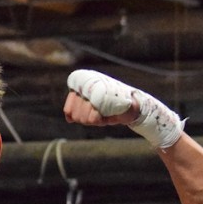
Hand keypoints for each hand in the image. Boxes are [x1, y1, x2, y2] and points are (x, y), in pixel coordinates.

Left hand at [65, 69, 184, 148]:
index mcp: (82, 82)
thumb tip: (68, 118)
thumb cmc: (110, 107)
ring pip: (83, 118)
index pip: (68, 109)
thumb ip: (78, 110)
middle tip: (99, 113)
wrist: (134, 106)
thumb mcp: (91, 109)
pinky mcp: (103, 98)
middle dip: (87, 119)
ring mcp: (95, 90)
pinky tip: (108, 114)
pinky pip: (93, 118)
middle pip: (76, 115)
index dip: (76, 116)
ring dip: (94, 120)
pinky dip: (100, 121)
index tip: (88, 114)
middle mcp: (88, 83)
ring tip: (104, 112)